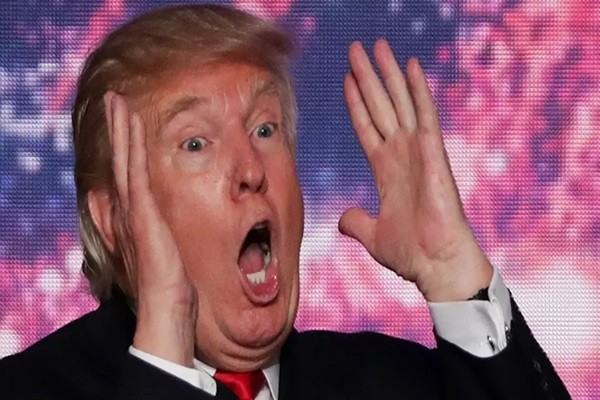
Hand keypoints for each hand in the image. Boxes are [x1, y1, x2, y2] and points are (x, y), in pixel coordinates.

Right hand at [104, 92, 196, 365]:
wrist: (167, 303)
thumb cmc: (170, 283)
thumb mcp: (166, 251)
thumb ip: (164, 234)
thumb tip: (168, 226)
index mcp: (134, 216)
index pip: (127, 173)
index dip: (124, 147)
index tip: (123, 123)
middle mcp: (127, 209)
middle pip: (120, 159)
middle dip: (116, 128)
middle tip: (112, 99)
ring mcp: (132, 209)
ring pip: (124, 158)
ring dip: (120, 127)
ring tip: (115, 100)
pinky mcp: (142, 212)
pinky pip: (136, 169)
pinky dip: (132, 145)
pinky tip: (131, 123)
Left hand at [339, 40, 491, 301]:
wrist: (436, 266)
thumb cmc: (412, 255)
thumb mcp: (373, 235)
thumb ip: (355, 222)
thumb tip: (343, 219)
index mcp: (386, 170)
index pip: (367, 127)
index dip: (356, 103)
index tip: (347, 79)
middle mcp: (401, 154)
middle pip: (381, 106)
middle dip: (368, 76)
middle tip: (357, 47)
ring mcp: (417, 152)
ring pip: (399, 103)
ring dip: (387, 74)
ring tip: (377, 46)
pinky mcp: (433, 154)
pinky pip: (424, 115)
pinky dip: (418, 90)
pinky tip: (411, 66)